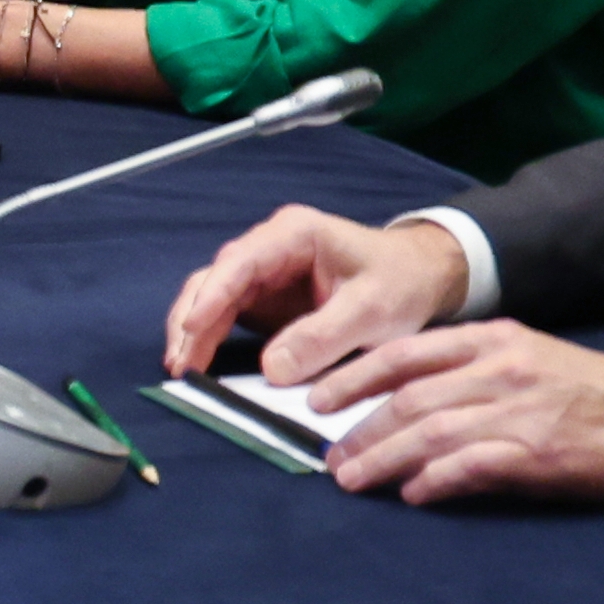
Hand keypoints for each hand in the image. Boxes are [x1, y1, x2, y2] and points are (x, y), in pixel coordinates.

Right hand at [161, 205, 471, 385]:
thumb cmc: (401, 281)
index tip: (193, 329)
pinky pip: (228, 317)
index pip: (239, 261)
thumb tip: (273, 369)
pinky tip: (199, 364)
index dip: (213, 295)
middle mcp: (268, 249)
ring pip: (213, 298)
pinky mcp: (266, 301)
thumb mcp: (372, 310)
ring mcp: (263, 275)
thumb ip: (324, 337)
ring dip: (195, 333)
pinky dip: (211, 339)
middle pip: (214, 280)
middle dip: (193, 320)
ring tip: (183, 368)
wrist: (421, 277)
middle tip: (182, 363)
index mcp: (293, 234)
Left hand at [311, 322, 603, 506]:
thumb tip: (405, 400)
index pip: (404, 354)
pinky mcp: (537, 454)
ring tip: (352, 480)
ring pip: (427, 433)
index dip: (353, 378)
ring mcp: (517, 412)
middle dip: (358, 429)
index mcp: (493, 340)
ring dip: (382, 459)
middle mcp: (499, 370)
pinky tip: (412, 494)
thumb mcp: (528, 357)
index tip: (317, 400)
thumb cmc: (594, 392)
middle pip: (406, 399)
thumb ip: (469, 370)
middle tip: (329, 457)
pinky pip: (469, 467)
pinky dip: (433, 481)